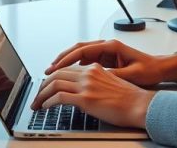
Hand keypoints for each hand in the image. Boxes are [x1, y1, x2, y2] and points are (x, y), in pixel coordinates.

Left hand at [32, 64, 153, 128]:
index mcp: (94, 68)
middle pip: (57, 74)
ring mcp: (86, 85)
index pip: (66, 68)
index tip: (46, 85)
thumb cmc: (130, 98)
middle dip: (43, 85)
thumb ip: (95, 82)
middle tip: (37, 95)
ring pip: (54, 84)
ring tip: (37, 103)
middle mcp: (88, 73)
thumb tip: (83, 91)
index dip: (53, 76)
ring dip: (42, 94)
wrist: (139, 105)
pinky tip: (46, 107)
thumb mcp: (110, 83)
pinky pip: (59, 97)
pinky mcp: (85, 98)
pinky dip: (49, 102)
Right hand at [44, 39, 176, 86]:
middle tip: (49, 69)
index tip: (56, 67)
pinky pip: (86, 61)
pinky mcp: (106, 59)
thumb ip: (113, 75)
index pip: (83, 49)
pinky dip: (75, 66)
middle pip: (78, 49)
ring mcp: (105, 52)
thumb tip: (96, 78)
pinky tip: (68, 74)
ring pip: (80, 54)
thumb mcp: (131, 74)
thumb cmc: (149, 69)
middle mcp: (106, 46)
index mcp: (112, 46)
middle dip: (62, 58)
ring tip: (54, 72)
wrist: (160, 68)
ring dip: (67, 62)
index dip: (67, 58)